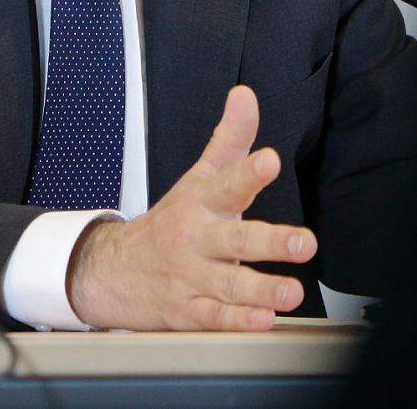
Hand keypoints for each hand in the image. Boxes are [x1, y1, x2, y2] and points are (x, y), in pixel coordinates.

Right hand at [65, 85, 316, 330]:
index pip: (228, 182)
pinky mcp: (188, 311)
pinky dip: (237, 321)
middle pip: (235, 239)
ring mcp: (190, 276)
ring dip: (261, 289)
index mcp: (202, 203)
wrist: (112, 270)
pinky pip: (214, 317)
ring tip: (290, 293)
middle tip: (304, 243)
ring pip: (228, 284)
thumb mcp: (197, 177)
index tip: (269, 161)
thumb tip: (245, 96)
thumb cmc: (170, 222)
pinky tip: (261, 321)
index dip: (249, 172)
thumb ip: (229, 139)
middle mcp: (197, 239)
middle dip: (271, 241)